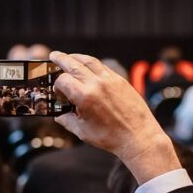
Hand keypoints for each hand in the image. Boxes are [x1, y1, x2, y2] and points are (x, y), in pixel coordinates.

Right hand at [51, 51, 180, 183]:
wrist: (138, 136)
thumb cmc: (111, 137)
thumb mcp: (83, 132)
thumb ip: (67, 121)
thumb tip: (59, 116)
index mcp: (84, 96)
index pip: (63, 80)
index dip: (57, 85)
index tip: (58, 92)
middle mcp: (96, 84)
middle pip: (73, 64)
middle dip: (61, 59)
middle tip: (54, 55)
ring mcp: (110, 79)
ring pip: (89, 61)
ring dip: (77, 57)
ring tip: (69, 57)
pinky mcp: (120, 80)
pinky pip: (103, 66)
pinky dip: (92, 63)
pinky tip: (88, 66)